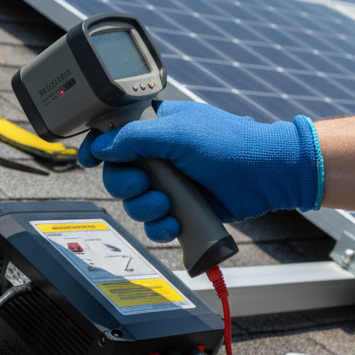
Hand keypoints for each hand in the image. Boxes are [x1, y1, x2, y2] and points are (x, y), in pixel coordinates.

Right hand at [78, 101, 322, 240]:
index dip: (98, 147)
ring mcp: (170, 182)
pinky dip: (160, 227)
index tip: (88, 160)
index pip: (114, 135)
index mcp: (156, 127)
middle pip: (118, 174)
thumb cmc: (230, 145)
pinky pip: (155, 223)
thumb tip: (101, 146)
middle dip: (126, 185)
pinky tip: (174, 223)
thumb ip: (134, 138)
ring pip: (134, 202)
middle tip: (144, 185)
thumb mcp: (177, 133)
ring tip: (167, 205)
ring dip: (145, 208)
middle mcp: (159, 155)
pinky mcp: (181, 207)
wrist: (266, 175)